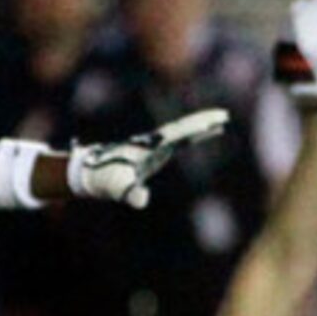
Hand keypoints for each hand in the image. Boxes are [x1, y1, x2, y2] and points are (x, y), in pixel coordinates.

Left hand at [67, 108, 229, 208]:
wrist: (92, 173)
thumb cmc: (106, 179)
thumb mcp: (120, 188)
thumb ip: (131, 193)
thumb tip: (141, 200)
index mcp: (151, 145)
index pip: (178, 133)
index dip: (195, 127)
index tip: (213, 121)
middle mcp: (154, 142)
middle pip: (183, 127)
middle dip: (203, 120)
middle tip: (224, 115)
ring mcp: (155, 146)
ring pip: (182, 131)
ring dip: (200, 126)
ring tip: (221, 122)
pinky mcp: (155, 152)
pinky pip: (179, 140)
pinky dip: (193, 136)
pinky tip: (204, 135)